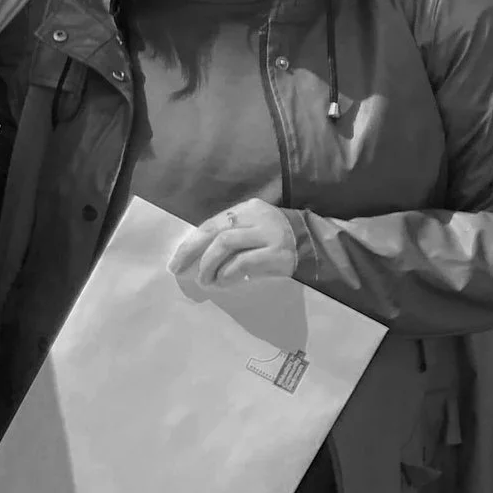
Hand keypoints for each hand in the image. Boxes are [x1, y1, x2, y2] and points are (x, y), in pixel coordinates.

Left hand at [169, 201, 301, 287]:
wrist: (316, 248)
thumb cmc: (276, 243)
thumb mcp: (252, 231)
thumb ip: (229, 237)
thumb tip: (195, 258)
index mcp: (247, 209)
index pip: (211, 224)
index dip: (190, 243)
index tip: (176, 261)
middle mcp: (257, 217)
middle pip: (215, 232)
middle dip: (192, 252)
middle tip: (180, 270)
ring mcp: (269, 234)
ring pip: (226, 244)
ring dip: (209, 265)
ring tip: (204, 281)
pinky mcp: (278, 253)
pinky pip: (244, 262)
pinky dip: (227, 274)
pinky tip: (222, 283)